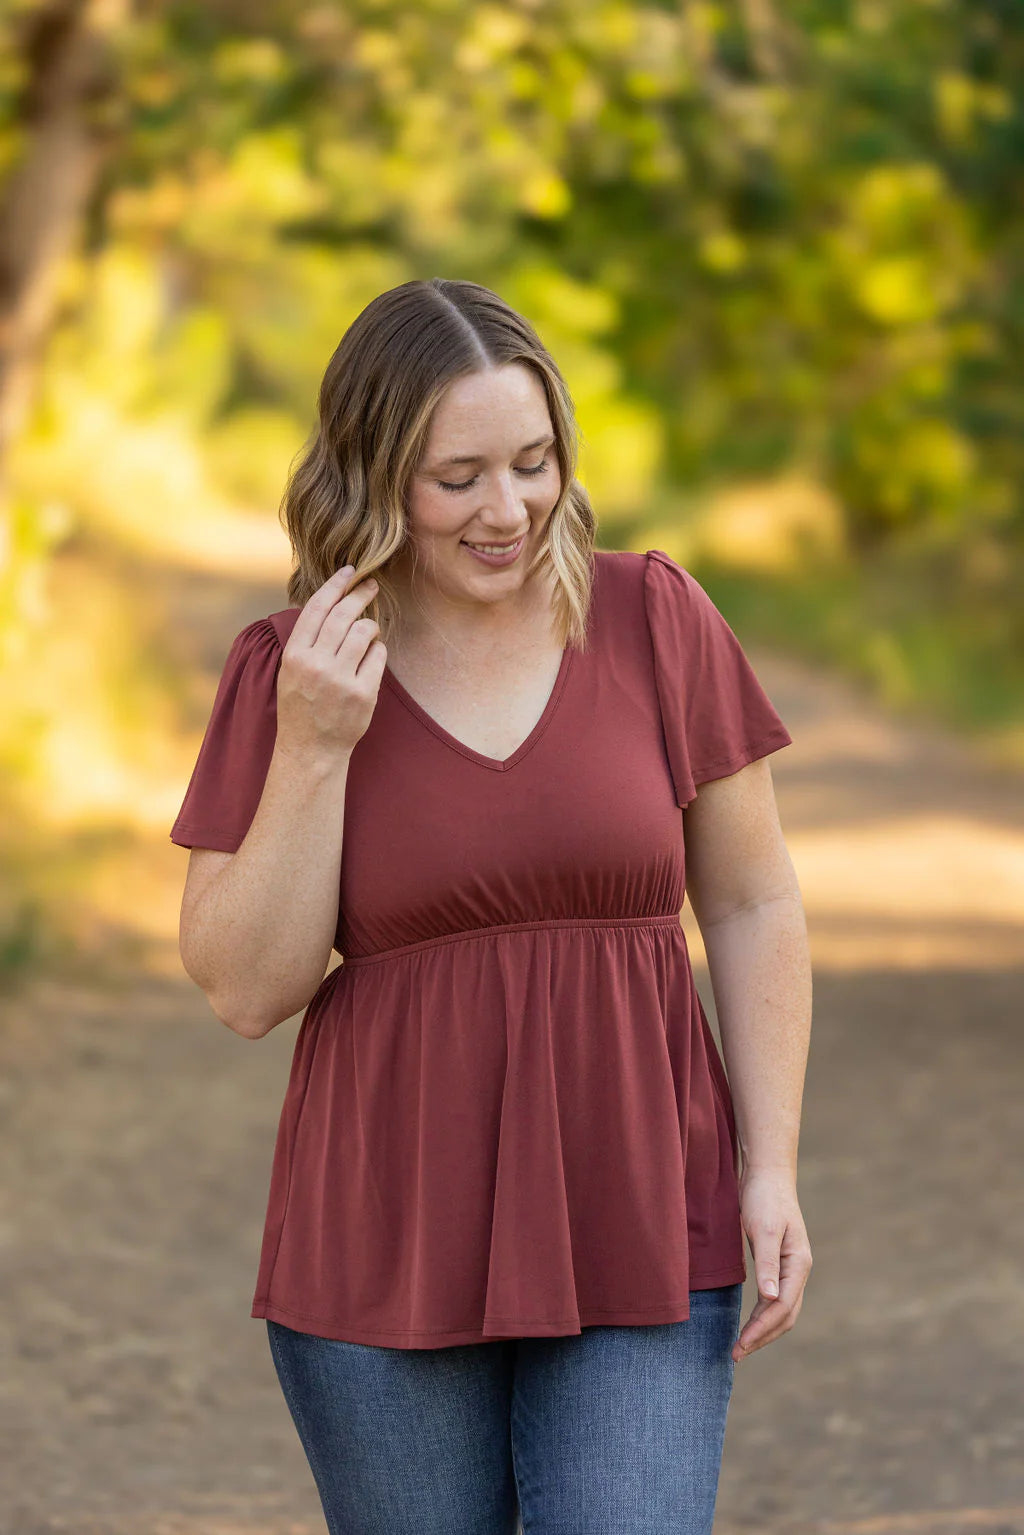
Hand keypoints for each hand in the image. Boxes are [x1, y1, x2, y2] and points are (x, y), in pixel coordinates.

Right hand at [276, 565, 387, 761]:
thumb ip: (307, 640)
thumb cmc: (302, 705)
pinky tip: (371, 657)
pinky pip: (378, 655)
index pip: (316, 608)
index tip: (348, 571)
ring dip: (370, 626)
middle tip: (371, 585)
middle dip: (360, 594)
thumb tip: (331, 602)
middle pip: (343, 614)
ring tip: (368, 632)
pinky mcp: (363, 693)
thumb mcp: (291, 670)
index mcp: (295, 655)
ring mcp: (340, 679)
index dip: (334, 585)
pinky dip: (378, 650)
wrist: (311, 749)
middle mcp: (316, 664)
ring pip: (365, 631)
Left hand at [732, 1167, 811, 1363]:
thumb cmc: (765, 1198)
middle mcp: (799, 1270)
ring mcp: (791, 1268)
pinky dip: (762, 1314)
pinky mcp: (778, 1263)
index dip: (761, 1329)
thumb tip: (770, 1298)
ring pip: (781, 1310)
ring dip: (763, 1329)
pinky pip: (774, 1298)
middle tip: (736, 1354)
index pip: (782, 1307)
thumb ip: (768, 1264)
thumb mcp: (764, 1229)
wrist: (767, 1173)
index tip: (740, 1345)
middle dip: (762, 1336)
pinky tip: (748, 1321)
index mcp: (799, 1264)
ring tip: (740, 1346)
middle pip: (785, 1315)